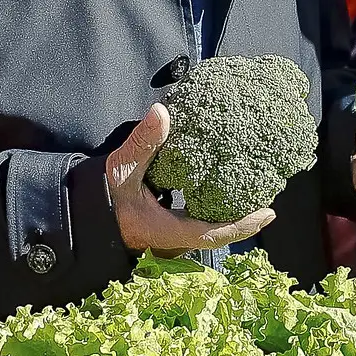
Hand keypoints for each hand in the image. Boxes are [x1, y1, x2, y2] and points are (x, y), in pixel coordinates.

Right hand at [107, 105, 274, 254]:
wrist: (87, 221)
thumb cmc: (104, 200)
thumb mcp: (121, 170)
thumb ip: (142, 143)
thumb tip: (161, 112)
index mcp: (170, 231)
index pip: (215, 233)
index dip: (244, 225)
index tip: (269, 213)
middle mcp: (176, 243)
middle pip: (220, 234)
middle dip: (246, 219)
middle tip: (268, 199)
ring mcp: (173, 242)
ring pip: (211, 231)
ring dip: (232, 215)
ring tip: (253, 193)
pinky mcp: (169, 236)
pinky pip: (200, 226)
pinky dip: (216, 213)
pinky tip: (225, 194)